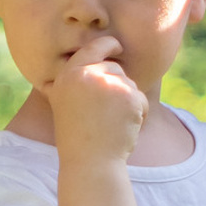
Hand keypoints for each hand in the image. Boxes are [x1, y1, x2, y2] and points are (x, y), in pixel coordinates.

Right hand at [44, 35, 146, 166]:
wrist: (90, 162)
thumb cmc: (77, 138)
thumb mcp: (63, 106)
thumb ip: (69, 86)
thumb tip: (66, 74)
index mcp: (68, 75)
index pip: (92, 48)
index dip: (108, 44)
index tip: (117, 45)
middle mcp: (87, 74)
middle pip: (115, 68)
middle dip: (119, 88)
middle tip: (108, 115)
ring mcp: (109, 83)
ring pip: (130, 85)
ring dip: (129, 103)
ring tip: (113, 124)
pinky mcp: (129, 95)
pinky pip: (141, 99)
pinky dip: (139, 115)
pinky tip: (124, 128)